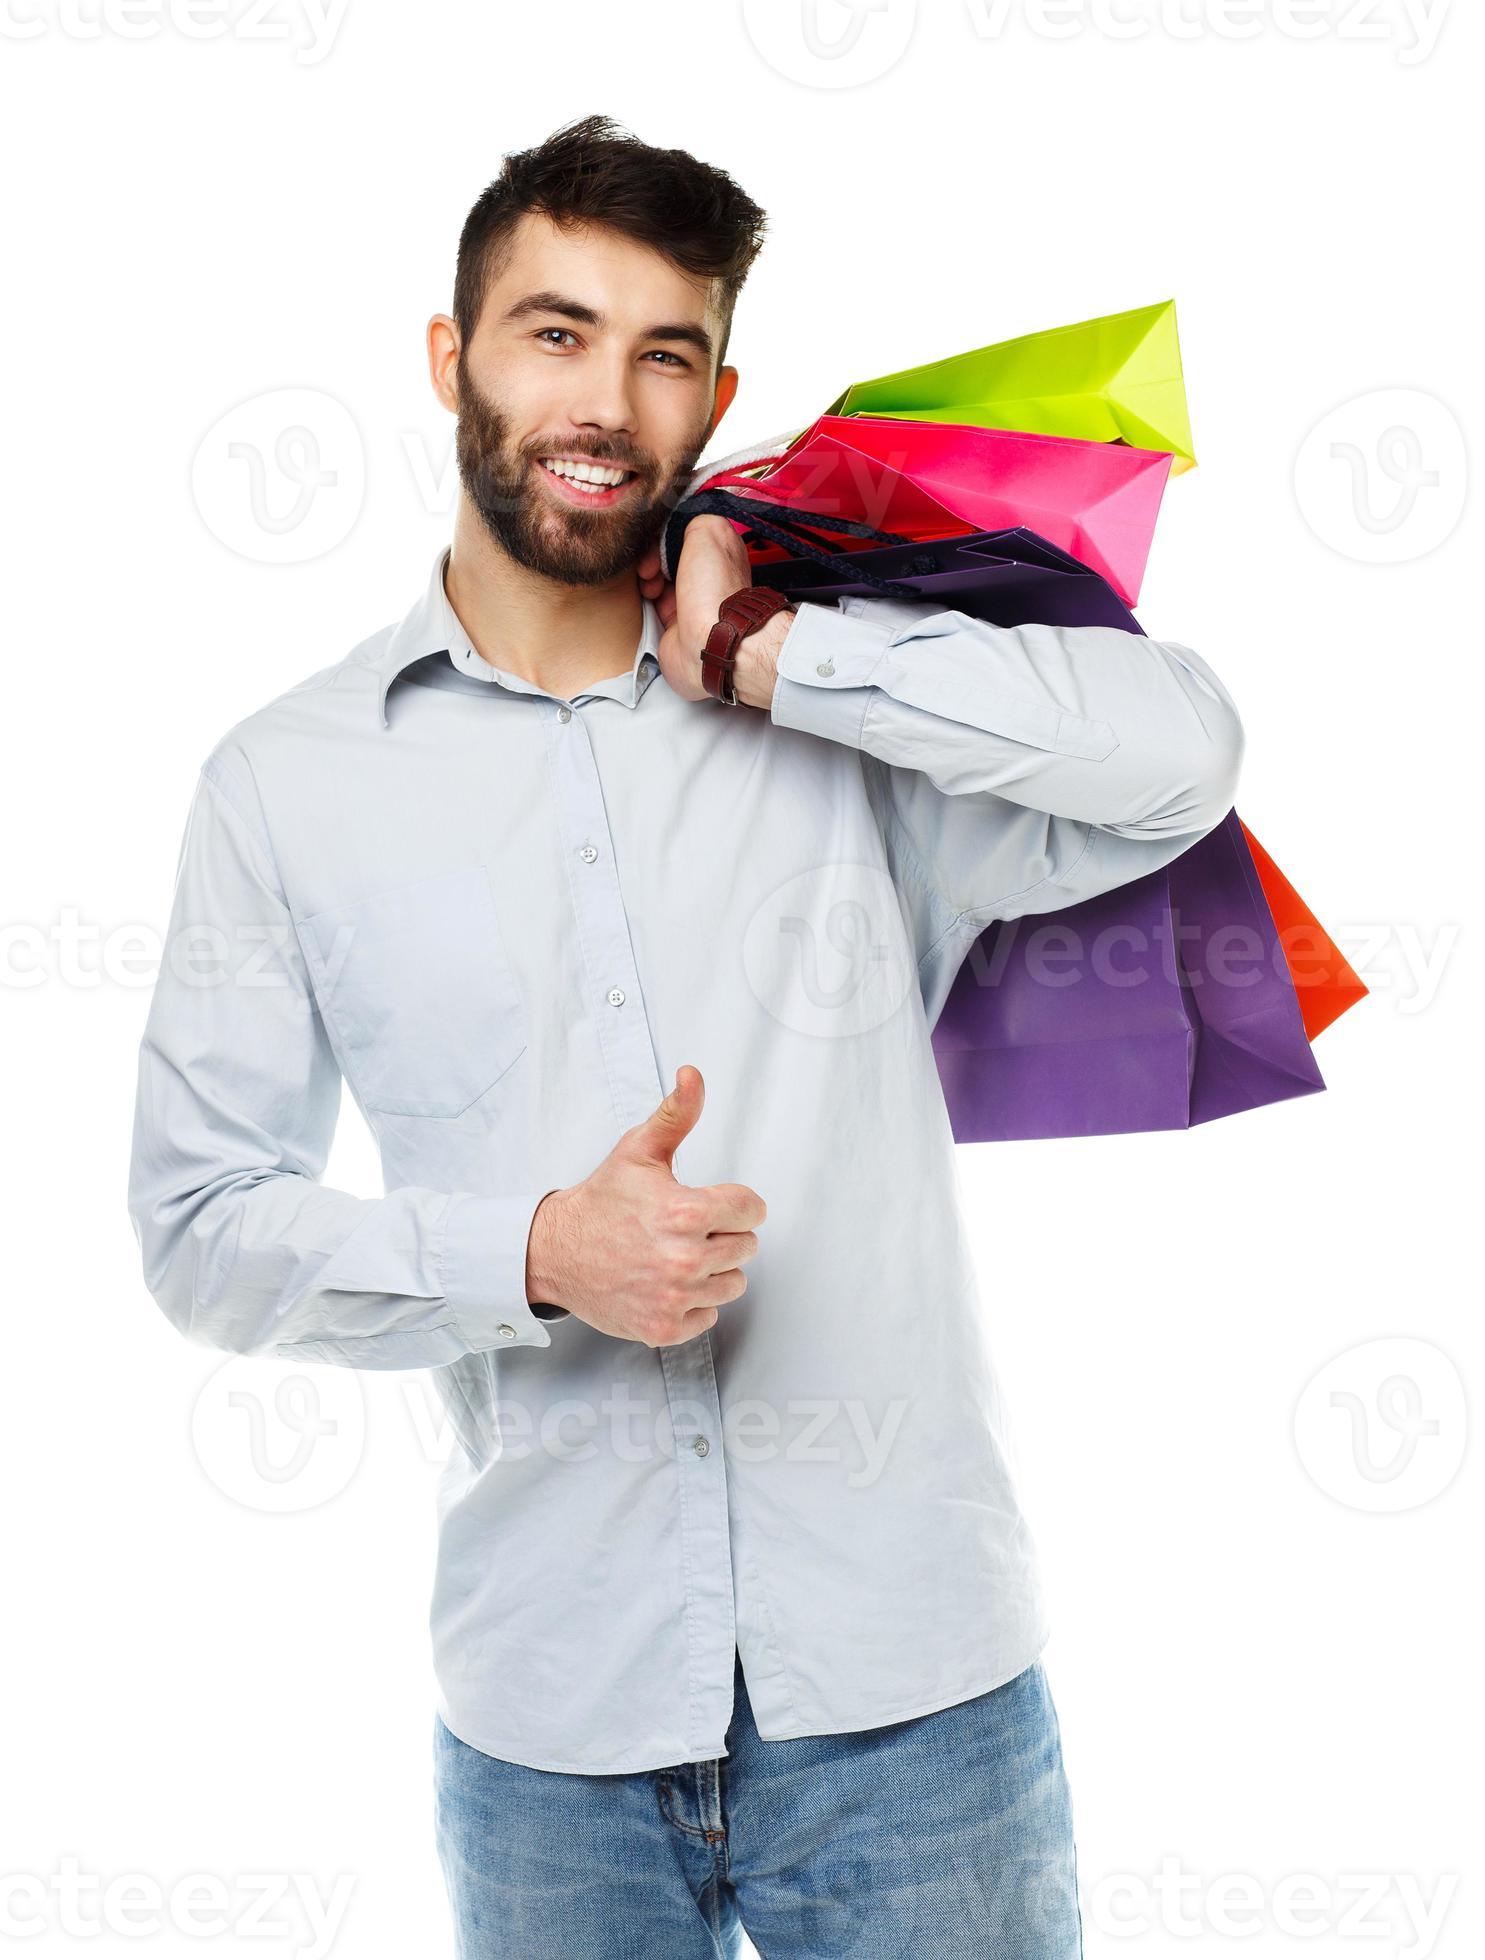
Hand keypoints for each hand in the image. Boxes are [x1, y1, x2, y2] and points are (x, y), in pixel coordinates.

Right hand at [524, 1065, 766, 1346]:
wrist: (556, 1252)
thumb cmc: (600, 1203)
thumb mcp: (638, 1151)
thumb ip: (676, 1114)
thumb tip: (693, 1077)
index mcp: (685, 1212)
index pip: (752, 1209)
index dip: (734, 1203)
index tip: (711, 1204)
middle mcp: (684, 1258)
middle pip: (746, 1247)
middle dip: (723, 1235)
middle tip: (686, 1229)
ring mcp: (674, 1297)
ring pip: (732, 1284)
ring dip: (712, 1271)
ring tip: (676, 1255)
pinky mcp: (663, 1327)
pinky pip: (709, 1317)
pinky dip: (693, 1303)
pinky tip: (668, 1283)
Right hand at [636, 516, 786, 708]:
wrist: (710, 643)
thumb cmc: (715, 591)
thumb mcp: (708, 532)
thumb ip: (693, 519)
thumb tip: (677, 524)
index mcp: (719, 550)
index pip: (684, 530)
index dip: (665, 530)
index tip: (655, 535)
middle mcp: (706, 575)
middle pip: (667, 553)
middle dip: (652, 554)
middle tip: (650, 564)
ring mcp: (690, 600)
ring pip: (656, 578)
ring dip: (647, 576)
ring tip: (650, 582)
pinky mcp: (673, 624)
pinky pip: (651, 604)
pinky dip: (644, 598)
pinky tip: (648, 596)